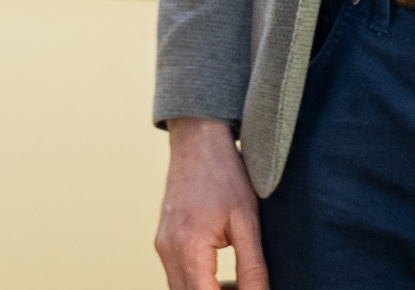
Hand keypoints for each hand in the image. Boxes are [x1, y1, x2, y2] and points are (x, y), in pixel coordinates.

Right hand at [157, 117, 267, 289]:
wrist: (198, 139)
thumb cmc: (225, 175)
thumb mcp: (247, 222)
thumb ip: (253, 268)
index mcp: (188, 248)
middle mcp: (168, 252)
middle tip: (247, 288)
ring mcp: (162, 246)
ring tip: (239, 286)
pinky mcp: (163, 240)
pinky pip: (177, 276)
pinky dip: (198, 283)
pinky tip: (222, 276)